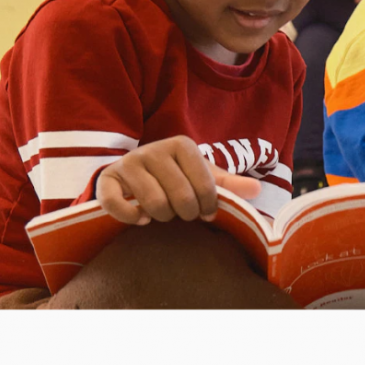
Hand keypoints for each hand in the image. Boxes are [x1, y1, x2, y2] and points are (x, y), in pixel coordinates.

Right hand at [97, 135, 261, 225]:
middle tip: (184, 214)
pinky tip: (142, 220)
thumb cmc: (176, 175)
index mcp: (182, 144)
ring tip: (165, 215)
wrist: (135, 172)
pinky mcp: (107, 179)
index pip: (204, 185)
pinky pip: (116, 204)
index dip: (208, 206)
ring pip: (152, 202)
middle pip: (179, 196)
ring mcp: (129, 163)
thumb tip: (258, 190)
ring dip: (162, 217)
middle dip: (185, 213)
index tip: (207, 213)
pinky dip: (131, 217)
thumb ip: (229, 183)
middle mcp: (154, 149)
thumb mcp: (202, 175)